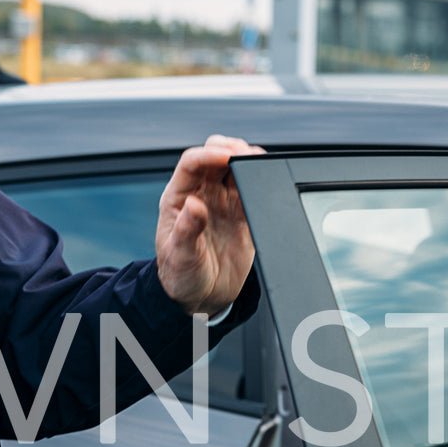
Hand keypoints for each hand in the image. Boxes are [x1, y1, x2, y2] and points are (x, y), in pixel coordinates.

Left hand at [155, 134, 264, 316]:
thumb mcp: (179, 256)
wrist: (199, 298)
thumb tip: (194, 204)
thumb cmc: (179, 276)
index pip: (192, 162)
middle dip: (232, 149)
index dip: (209, 154)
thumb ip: (186, 230)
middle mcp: (201, 194)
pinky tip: (268, 183)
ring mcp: (223, 203)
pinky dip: (262, 182)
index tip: (227, 155)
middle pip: (216, 155)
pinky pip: (254, 190)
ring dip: (249, 160)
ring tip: (261, 164)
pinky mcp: (242, 216)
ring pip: (236, 167)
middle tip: (247, 155)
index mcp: (179, 198)